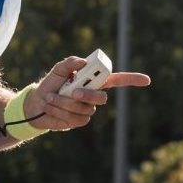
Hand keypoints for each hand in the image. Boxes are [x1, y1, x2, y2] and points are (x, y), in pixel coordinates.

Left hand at [22, 56, 151, 131]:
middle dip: (88, 94)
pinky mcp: (78, 121)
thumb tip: (82, 61)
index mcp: (92, 81)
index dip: (132, 80)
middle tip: (73, 92)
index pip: (116, 80)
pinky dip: (60, 112)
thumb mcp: (56, 71)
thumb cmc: (49, 84)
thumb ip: (68, 63)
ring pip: (85, 109)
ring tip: (50, 97)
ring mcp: (87, 109)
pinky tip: (51, 107)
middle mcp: (92, 95)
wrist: (35, 104)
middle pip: (102, 97)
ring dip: (64, 102)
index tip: (147, 80)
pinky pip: (75, 118)